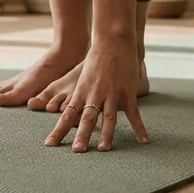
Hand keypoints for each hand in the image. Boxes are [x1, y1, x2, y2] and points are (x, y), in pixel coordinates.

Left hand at [44, 37, 148, 151]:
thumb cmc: (95, 60)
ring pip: (108, 117)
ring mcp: (112, 94)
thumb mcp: (82, 78)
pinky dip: (139, 128)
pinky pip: (133, 114)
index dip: (59, 130)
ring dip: (106, 134)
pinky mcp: (127, 92)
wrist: (112, 41)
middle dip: (82, 135)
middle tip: (77, 151)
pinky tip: (143, 140)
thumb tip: (72, 114)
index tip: (50, 144)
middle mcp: (95, 94)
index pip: (67, 115)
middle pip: (86, 118)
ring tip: (103, 149)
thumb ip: (79, 97)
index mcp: (81, 92)